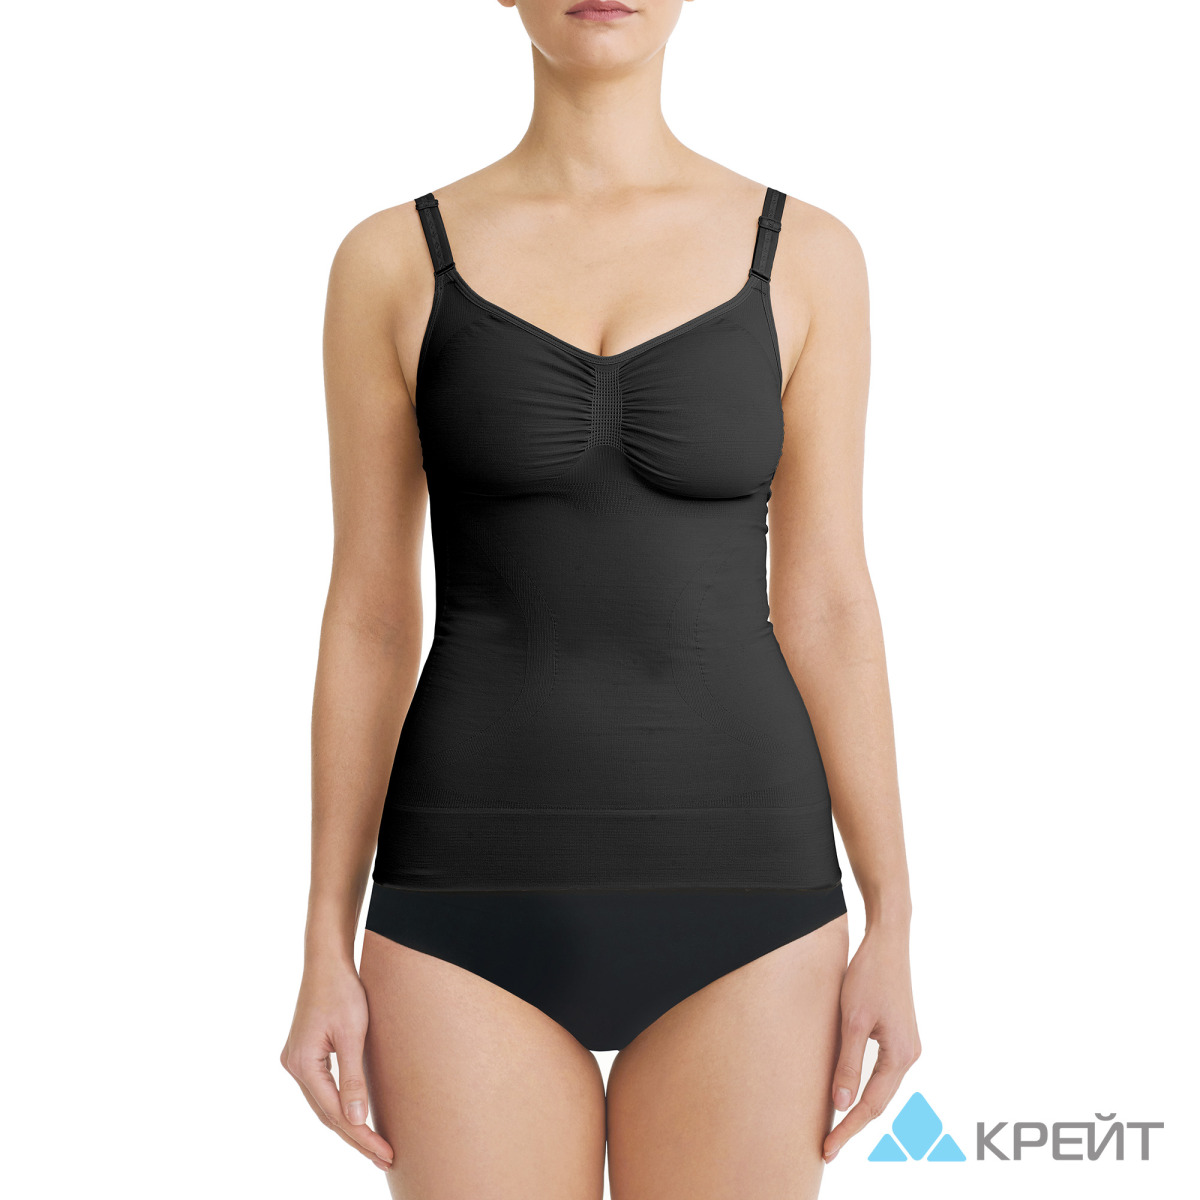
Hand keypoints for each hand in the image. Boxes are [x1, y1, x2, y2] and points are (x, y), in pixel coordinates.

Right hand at [280, 957, 394, 1170]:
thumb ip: (353, 1079)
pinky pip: (323, 1091)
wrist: (327, 961)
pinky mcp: (305, 1054)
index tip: (386, 1152)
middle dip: (357, 1138)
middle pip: (328, 1115)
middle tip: (385, 1159)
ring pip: (324, 1106)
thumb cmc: (343, 991)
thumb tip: (356, 1120)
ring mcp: (297, 1061)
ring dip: (349, 1126)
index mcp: (303, 1064)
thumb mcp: (353, 1034)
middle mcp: (294, 1067)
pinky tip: (357, 1119)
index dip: (362, 1135)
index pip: (336, 1113)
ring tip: (375, 1148)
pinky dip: (340, 1107)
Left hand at [822, 923, 920, 1162]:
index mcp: (900, 1055)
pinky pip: (882, 1072)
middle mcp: (909, 1055)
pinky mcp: (898, 1034)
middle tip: (827, 1147)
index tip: (828, 1148)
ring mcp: (905, 1045)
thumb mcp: (852, 1019)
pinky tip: (849, 1094)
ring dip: (860, 1108)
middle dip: (853, 1125)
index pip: (871, 1105)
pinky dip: (865, 1088)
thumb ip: (848, 1062)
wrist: (887, 942)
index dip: (848, 1129)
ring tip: (835, 1128)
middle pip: (879, 1101)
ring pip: (881, 1088)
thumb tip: (841, 1103)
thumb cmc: (869, 976)